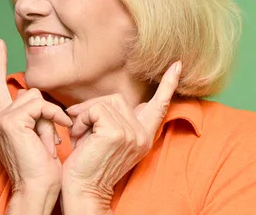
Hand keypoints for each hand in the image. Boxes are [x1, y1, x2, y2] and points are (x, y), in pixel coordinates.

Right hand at [0, 39, 72, 195]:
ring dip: (49, 116)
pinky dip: (52, 117)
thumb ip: (33, 116)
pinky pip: (40, 105)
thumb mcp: (36, 135)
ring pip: (34, 98)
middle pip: (27, 92)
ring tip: (49, 141)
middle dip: (44, 110)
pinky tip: (55, 136)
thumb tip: (40, 101)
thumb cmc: (41, 168)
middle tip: (49, 137)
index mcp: (0, 122)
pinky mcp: (11, 122)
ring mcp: (1, 120)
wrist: (36, 189)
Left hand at [61, 61, 181, 212]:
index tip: (177, 64)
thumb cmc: (88, 164)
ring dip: (84, 116)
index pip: (159, 106)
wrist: (83, 190)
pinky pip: (95, 110)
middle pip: (117, 98)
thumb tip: (104, 102)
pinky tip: (78, 136)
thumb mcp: (106, 138)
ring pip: (104, 103)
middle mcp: (143, 135)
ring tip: (78, 135)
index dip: (168, 84)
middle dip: (93, 108)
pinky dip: (81, 120)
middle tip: (79, 127)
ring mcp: (132, 133)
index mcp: (144, 136)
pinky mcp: (117, 133)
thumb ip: (114, 119)